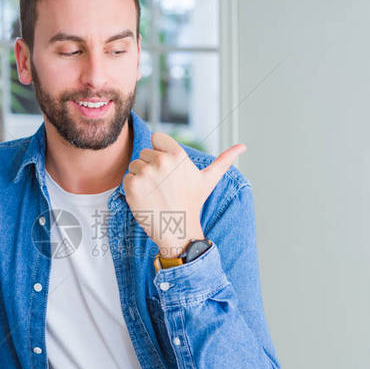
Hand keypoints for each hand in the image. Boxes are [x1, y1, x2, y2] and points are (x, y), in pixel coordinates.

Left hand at [122, 132, 245, 256]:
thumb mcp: (208, 179)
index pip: (157, 138)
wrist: (178, 230)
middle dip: (151, 168)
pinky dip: (132, 189)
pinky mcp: (133, 186)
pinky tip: (146, 199)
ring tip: (155, 193)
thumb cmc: (192, 203)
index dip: (160, 153)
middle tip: (163, 186)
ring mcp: (146, 173)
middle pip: (145, 153)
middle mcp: (162, 161)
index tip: (168, 170)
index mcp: (178, 155)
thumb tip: (243, 146)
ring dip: (141, 178)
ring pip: (135, 166)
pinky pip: (126, 179)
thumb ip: (224, 160)